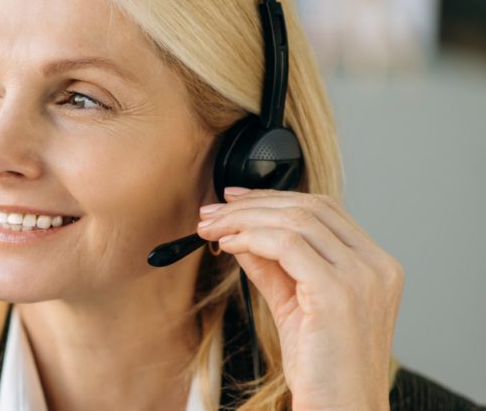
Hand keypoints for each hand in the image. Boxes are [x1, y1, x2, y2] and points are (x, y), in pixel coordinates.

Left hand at [196, 187, 402, 410]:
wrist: (341, 409)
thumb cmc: (323, 369)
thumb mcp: (295, 305)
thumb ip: (273, 267)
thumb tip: (240, 234)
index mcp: (376, 266)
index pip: (324, 209)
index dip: (275, 197)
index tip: (235, 200)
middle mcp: (375, 266)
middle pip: (310, 207)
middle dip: (253, 205)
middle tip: (212, 213)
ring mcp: (361, 278)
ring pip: (295, 221)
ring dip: (243, 219)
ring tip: (211, 228)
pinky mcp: (336, 292)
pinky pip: (286, 244)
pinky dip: (250, 238)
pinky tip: (228, 245)